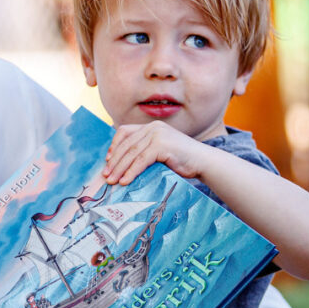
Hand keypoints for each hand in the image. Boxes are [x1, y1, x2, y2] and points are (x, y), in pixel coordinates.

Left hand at [104, 122, 218, 184]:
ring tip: (112, 181)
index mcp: (151, 126)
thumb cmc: (182, 160)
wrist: (203, 162)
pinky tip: (125, 181)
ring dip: (120, 168)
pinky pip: (141, 160)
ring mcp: (158, 134)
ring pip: (132, 153)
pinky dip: (131, 172)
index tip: (107, 160)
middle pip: (126, 144)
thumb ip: (145, 152)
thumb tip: (122, 165)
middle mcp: (153, 127)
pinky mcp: (162, 145)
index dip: (114, 146)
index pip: (125, 132)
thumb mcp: (160, 151)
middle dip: (114, 161)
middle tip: (106, 175)